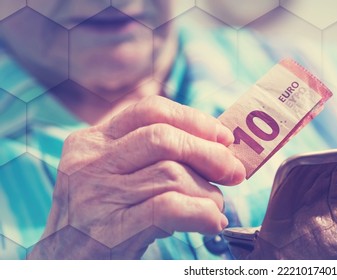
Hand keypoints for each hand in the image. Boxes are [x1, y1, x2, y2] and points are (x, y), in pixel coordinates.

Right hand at [28, 96, 245, 258]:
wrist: (64, 265)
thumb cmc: (99, 218)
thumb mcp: (110, 176)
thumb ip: (147, 155)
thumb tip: (215, 145)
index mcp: (91, 141)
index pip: (150, 110)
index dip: (194, 119)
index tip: (223, 137)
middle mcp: (90, 163)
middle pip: (164, 138)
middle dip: (209, 153)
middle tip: (234, 172)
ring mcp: (97, 195)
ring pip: (171, 174)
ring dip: (207, 191)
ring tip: (215, 207)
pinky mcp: (111, 229)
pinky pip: (169, 208)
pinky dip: (201, 213)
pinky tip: (211, 222)